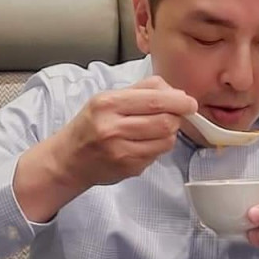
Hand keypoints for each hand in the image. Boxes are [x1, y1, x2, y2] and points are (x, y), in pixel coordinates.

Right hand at [14, 76, 196, 221]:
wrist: (69, 159)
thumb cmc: (91, 125)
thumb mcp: (107, 98)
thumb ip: (142, 90)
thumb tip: (177, 92)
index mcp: (108, 103)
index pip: (155, 100)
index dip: (179, 101)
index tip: (190, 102)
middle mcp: (112, 127)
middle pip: (166, 121)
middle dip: (176, 118)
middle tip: (173, 115)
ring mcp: (121, 151)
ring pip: (166, 140)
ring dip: (168, 134)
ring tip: (155, 130)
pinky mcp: (128, 168)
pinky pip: (157, 155)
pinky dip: (157, 148)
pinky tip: (143, 144)